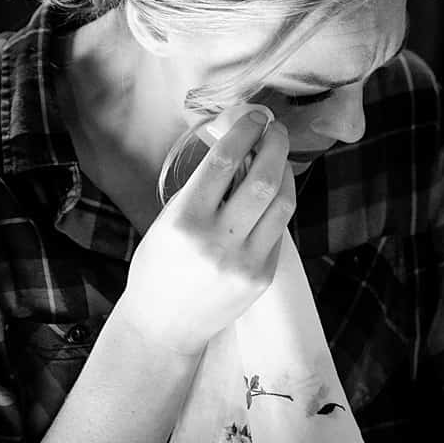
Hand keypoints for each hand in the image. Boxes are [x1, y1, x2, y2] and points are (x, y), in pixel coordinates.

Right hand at [118, 111, 296, 356]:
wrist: (164, 326)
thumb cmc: (158, 268)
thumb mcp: (166, 222)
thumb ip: (200, 190)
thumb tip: (237, 149)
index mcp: (184, 221)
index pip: (223, 162)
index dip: (244, 131)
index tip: (255, 116)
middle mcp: (217, 240)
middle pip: (263, 179)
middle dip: (275, 146)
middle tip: (277, 130)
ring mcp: (244, 261)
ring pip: (281, 204)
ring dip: (285, 172)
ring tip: (280, 157)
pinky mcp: (262, 276)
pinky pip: (280, 230)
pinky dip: (280, 205)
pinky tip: (276, 193)